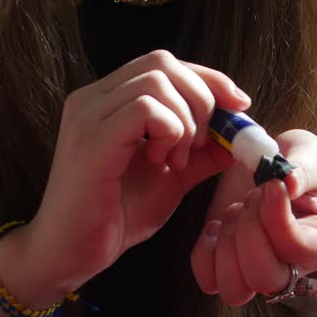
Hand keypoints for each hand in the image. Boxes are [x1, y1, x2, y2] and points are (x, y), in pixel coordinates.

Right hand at [7, 50, 249, 306]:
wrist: (75, 253)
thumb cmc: (119, 214)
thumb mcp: (175, 176)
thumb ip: (205, 152)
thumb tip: (241, 134)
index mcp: (110, 100)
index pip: (165, 63)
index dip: (210, 79)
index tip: (239, 106)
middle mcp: (93, 98)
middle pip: (163, 63)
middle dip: (202, 99)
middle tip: (200, 145)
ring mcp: (88, 115)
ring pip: (157, 82)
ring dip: (185, 122)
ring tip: (176, 160)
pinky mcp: (91, 140)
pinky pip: (144, 110)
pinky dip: (169, 133)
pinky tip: (161, 163)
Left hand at [190, 130, 316, 305]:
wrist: (287, 177)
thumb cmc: (309, 168)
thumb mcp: (314, 156)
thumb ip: (305, 168)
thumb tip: (286, 182)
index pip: (297, 248)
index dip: (275, 216)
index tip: (271, 184)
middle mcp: (296, 268)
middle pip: (264, 278)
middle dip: (248, 232)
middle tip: (253, 196)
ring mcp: (263, 272)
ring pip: (236, 289)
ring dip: (226, 245)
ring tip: (236, 210)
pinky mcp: (234, 268)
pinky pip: (210, 281)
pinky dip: (205, 252)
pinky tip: (217, 224)